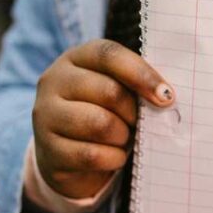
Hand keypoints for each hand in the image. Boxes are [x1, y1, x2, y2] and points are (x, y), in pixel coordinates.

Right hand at [32, 39, 174, 199]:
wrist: (67, 156)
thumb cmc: (102, 113)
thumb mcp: (115, 90)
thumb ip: (134, 84)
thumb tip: (166, 95)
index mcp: (76, 58)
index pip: (109, 55)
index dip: (141, 74)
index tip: (167, 95)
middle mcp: (54, 81)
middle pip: (109, 91)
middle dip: (133, 112)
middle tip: (138, 123)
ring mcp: (45, 115)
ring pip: (100, 124)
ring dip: (123, 136)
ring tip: (123, 138)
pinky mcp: (48, 149)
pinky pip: (92, 154)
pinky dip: (113, 158)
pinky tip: (114, 156)